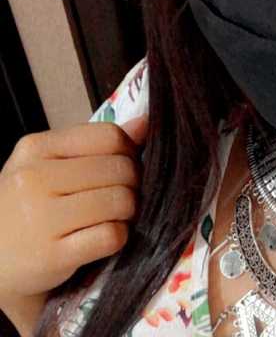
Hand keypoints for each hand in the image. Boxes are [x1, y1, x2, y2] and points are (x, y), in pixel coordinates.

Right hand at [0, 114, 147, 303]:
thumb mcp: (49, 168)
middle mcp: (34, 178)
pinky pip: (112, 235)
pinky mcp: (52, 255)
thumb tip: (145, 123)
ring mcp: (40, 218)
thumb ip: (96, 145)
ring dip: (128, 213)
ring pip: (122, 200)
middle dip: (133, 185)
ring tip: (112, 218)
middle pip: (121, 168)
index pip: (109, 135)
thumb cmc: (27, 210)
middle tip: (120, 199)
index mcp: (35, 148)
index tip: (122, 168)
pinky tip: (101, 240)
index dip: (129, 152)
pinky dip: (118, 238)